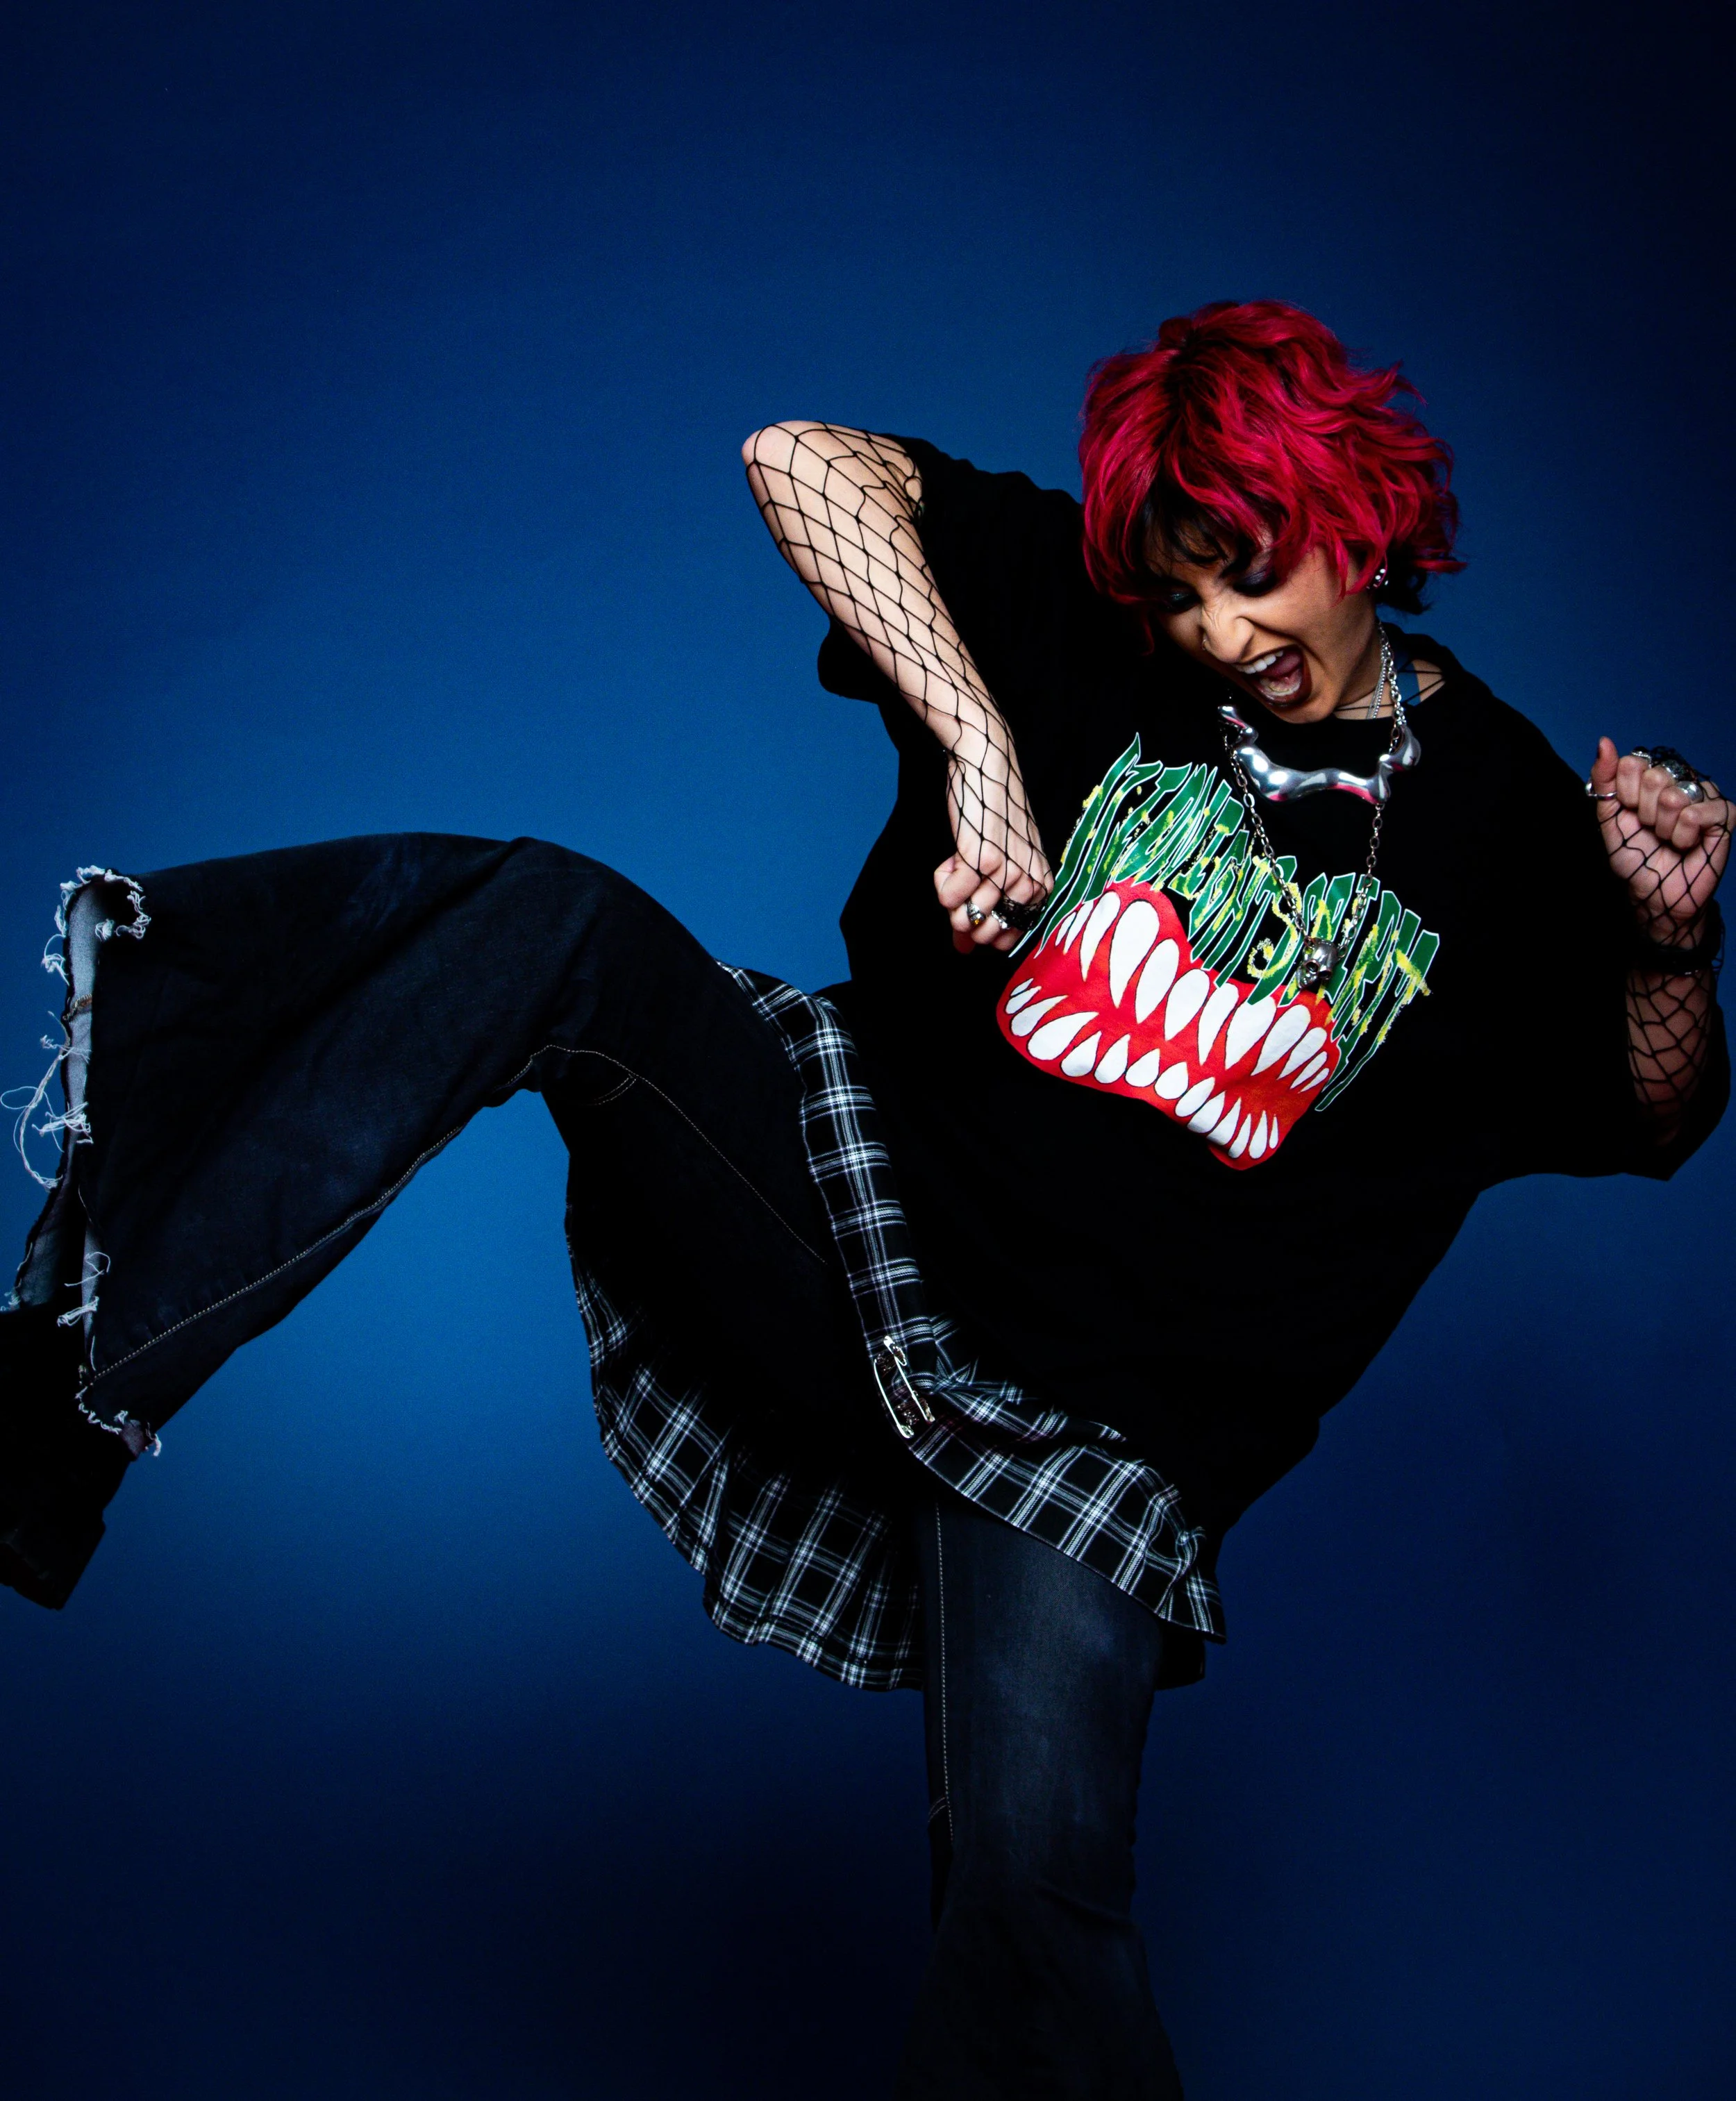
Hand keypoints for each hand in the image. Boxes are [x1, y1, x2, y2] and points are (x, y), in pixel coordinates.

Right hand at [934, 745, 1052, 953]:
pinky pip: (948, 898)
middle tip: (961, 877)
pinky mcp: (984, 863)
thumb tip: (963, 950)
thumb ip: (985, 908)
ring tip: (959, 859)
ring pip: (962, 917)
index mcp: (1040, 889)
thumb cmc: (992, 816)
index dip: (978, 925)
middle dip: (960, 912)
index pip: (1004, 939)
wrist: (988, 770)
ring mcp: (1009, 876)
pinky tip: (951, 857)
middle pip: (982, 933)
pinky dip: (940, 881)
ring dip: (948, 890)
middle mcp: (1029, 886)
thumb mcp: (998, 865)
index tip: (971, 897)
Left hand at [1590, 737, 1729, 941]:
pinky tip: (1686, 844)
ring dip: (1664, 827)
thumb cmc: (1634, 857)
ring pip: (1674, 796)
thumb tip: (1604, 742)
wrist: (1654, 893)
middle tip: (1651, 830)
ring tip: (1668, 839)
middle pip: (1654, 778)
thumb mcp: (1609, 819)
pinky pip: (1697, 813)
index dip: (1625, 795)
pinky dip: (1684, 835)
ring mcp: (1703, 794)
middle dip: (1645, 813)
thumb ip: (1604, 780)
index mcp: (1650, 777)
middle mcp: (1678, 780)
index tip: (1629, 814)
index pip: (1631, 763)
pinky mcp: (1723, 813)